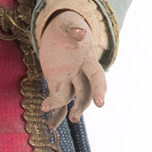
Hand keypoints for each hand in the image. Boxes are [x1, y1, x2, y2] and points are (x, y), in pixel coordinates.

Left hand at [38, 9, 106, 127]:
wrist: (59, 30)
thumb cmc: (67, 26)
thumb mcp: (69, 25)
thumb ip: (74, 29)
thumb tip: (79, 32)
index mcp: (88, 60)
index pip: (97, 77)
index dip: (99, 89)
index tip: (101, 102)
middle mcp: (81, 74)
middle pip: (85, 93)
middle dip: (81, 106)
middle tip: (74, 117)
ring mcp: (69, 80)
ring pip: (71, 99)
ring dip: (64, 112)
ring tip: (52, 125)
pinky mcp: (57, 84)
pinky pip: (58, 101)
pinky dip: (55, 113)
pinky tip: (50, 125)